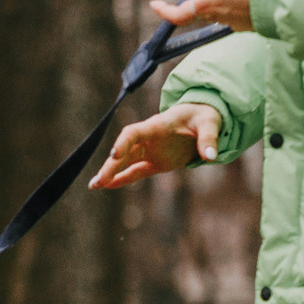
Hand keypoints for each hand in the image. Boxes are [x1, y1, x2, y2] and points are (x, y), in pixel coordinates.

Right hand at [89, 103, 221, 188]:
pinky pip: (135, 172)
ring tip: (93, 186)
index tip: (113, 155)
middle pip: (124, 151)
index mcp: (156, 125)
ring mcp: (149, 151)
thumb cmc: (203, 117)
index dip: (123, 143)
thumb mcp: (209, 123)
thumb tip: (210, 156)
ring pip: (125, 163)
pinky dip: (121, 179)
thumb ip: (209, 139)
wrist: (201, 119)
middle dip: (110, 166)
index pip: (133, 133)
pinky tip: (107, 187)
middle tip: (98, 181)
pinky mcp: (155, 162)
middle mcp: (148, 139)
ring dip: (109, 174)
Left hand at [151, 0, 258, 33]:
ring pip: (217, 3)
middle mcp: (219, 15)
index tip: (154, 4)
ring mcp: (232, 22)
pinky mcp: (245, 24)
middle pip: (198, 4)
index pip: (180, 13)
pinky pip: (232, 7)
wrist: (292, 2)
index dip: (165, 11)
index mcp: (211, 1)